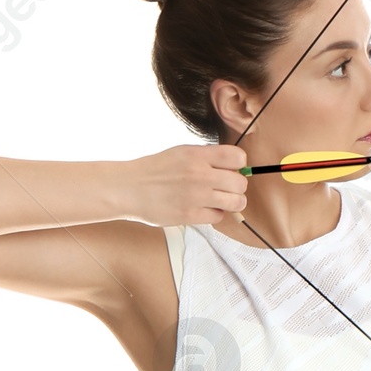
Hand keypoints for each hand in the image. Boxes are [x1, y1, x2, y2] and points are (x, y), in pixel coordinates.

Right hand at [117, 142, 248, 227]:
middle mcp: (200, 175)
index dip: (238, 165)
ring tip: (220, 200)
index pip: (238, 157)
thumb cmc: (156, 170)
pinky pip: (219, 217)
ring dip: (231, 203)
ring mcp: (196, 196)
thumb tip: (235, 167)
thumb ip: (207, 158)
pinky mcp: (190, 215)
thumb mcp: (182, 153)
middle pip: (240, 183)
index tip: (231, 169)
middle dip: (236, 187)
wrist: (130, 188)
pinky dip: (214, 214)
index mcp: (198, 155)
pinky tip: (203, 208)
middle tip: (225, 188)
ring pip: (236, 202)